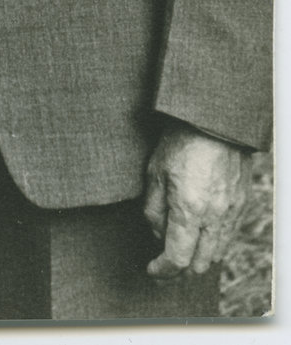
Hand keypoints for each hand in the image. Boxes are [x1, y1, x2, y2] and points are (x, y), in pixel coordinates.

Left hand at [142, 121, 251, 276]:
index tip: (152, 270)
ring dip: (198, 260)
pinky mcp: (241, 206)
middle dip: (179, 270)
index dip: (162, 270)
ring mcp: (230, 213)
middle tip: (164, 264)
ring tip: (182, 251)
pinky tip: (200, 236)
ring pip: (216, 255)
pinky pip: (228, 238)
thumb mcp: (155, 173)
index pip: (177, 259)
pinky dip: (213, 245)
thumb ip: (154, 210)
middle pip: (199, 265)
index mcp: (189, 210)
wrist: (214, 123)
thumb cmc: (180, 143)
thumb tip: (158, 236)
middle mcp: (213, 218)